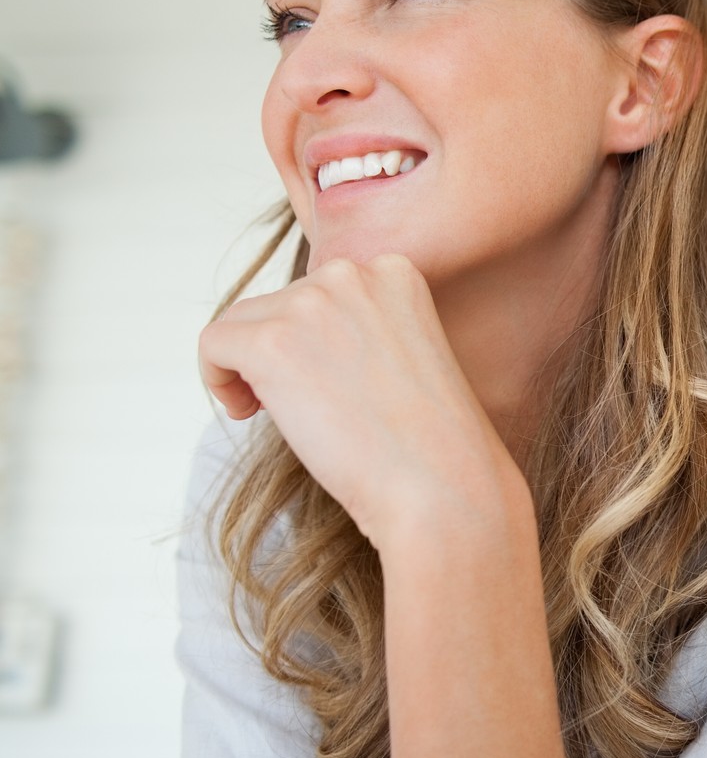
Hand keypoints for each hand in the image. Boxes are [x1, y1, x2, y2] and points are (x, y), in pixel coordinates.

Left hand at [197, 253, 516, 548]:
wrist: (442, 486)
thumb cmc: (428, 441)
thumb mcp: (405, 355)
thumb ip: (358, 326)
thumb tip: (293, 332)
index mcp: (394, 271)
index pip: (319, 289)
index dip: (312, 339)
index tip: (329, 382)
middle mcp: (353, 273)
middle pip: (277, 302)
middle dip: (279, 353)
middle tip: (306, 406)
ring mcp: (312, 304)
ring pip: (240, 322)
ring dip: (247, 369)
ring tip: (280, 415)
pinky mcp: (273, 342)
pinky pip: (212, 343)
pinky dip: (216, 379)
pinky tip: (247, 413)